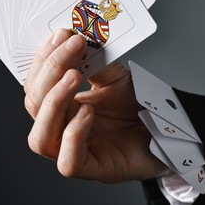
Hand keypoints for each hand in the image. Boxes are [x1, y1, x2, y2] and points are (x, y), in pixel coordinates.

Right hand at [24, 28, 169, 183]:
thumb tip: (76, 40)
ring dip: (53, 104)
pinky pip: (69, 162)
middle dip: (48, 73)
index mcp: (65, 107)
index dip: (44, 61)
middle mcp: (64, 129)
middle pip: (35, 107)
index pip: (38, 86)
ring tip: (73, 77)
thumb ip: (95, 64)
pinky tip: (87, 112)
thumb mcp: (116, 78)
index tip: (62, 35)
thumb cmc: (141, 107)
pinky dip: (73, 135)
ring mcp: (77, 152)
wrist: (170, 131)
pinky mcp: (95, 170)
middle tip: (70, 47)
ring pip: (41, 139)